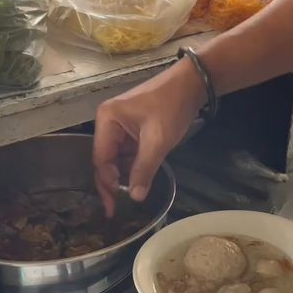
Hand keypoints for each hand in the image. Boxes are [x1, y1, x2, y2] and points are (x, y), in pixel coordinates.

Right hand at [93, 60, 206, 215]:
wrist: (191, 84)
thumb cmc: (171, 106)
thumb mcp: (158, 141)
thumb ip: (144, 169)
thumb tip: (134, 196)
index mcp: (107, 120)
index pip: (101, 158)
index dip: (107, 182)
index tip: (115, 203)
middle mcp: (108, 122)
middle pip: (105, 160)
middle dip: (111, 184)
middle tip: (114, 209)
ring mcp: (119, 126)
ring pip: (116, 159)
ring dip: (122, 177)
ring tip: (126, 199)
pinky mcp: (132, 130)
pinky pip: (127, 154)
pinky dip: (131, 168)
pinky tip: (136, 183)